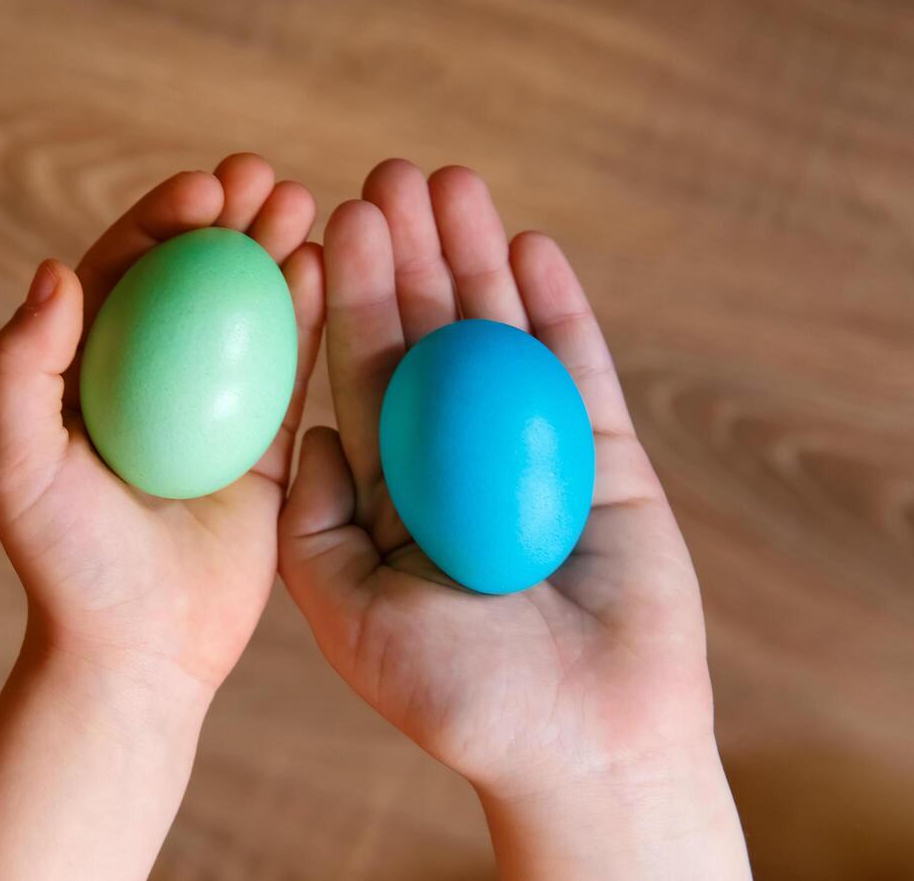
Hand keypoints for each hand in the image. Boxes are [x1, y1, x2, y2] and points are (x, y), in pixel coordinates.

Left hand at [0, 153, 323, 698]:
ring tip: (305, 204)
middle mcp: (154, 377)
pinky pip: (292, 371)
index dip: (161, 219)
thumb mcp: (16, 463)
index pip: (125, 270)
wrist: (137, 651)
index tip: (203, 190)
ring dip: (276, 251)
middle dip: (230, 217)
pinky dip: (310, 318)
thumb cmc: (66, 560)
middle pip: (195, 276)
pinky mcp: (266, 446)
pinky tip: (329, 270)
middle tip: (264, 179)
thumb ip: (20, 368)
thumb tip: (53, 268)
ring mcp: (215, 408)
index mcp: (89, 369)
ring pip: (250, 312)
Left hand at [278, 161, 748, 877]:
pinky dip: (557, 305)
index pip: (359, 375)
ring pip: (499, 334)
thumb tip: (308, 432)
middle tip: (383, 172)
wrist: (584, 741)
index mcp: (391, 489)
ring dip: (473, 256)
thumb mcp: (345, 612)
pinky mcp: (605, 453)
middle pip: (427, 336)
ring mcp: (533, 448)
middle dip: (406, 254)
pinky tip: (526, 241)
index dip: (343, 299)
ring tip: (450, 178)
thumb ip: (311, 523)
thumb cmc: (457, 694)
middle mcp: (456, 457)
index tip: (324, 226)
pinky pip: (578, 366)